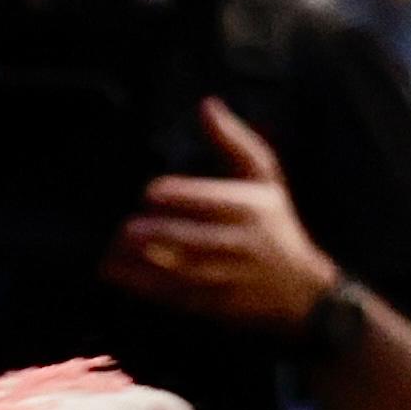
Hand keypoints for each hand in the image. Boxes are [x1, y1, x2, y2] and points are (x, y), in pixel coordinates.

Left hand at [107, 99, 343, 330]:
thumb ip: (234, 141)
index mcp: (246, 207)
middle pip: (181, 237)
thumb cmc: (276, 225)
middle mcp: (235, 243)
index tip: (147, 193)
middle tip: (120, 226)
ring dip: (134, 260)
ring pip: (170, 269)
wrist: (302, 293)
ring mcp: (222, 278)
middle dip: (144, 233)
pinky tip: (115, 272)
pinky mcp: (211, 304)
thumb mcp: (266, 179)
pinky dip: (139, 284)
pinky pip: (169, 294)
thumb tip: (206, 105)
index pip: (201, 199)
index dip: (168, 195)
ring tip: (108, 250)